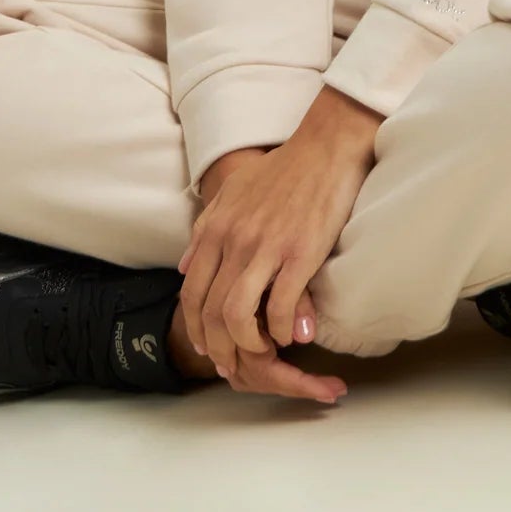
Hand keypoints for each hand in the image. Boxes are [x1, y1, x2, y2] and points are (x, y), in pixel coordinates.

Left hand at [179, 89, 382, 402]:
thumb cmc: (282, 169)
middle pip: (212, 311)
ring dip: (248, 344)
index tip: (208, 346)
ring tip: (263, 352)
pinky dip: (284, 330)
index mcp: (216, 227)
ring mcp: (266, 248)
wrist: (325, 148)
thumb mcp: (233, 192)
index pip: (193, 291)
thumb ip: (205, 228)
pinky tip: (293, 335)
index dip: (197, 327)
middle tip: (234, 363)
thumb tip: (185, 265)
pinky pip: (282, 307)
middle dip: (219, 347)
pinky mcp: (300, 254)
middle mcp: (235, 240)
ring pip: (238, 315)